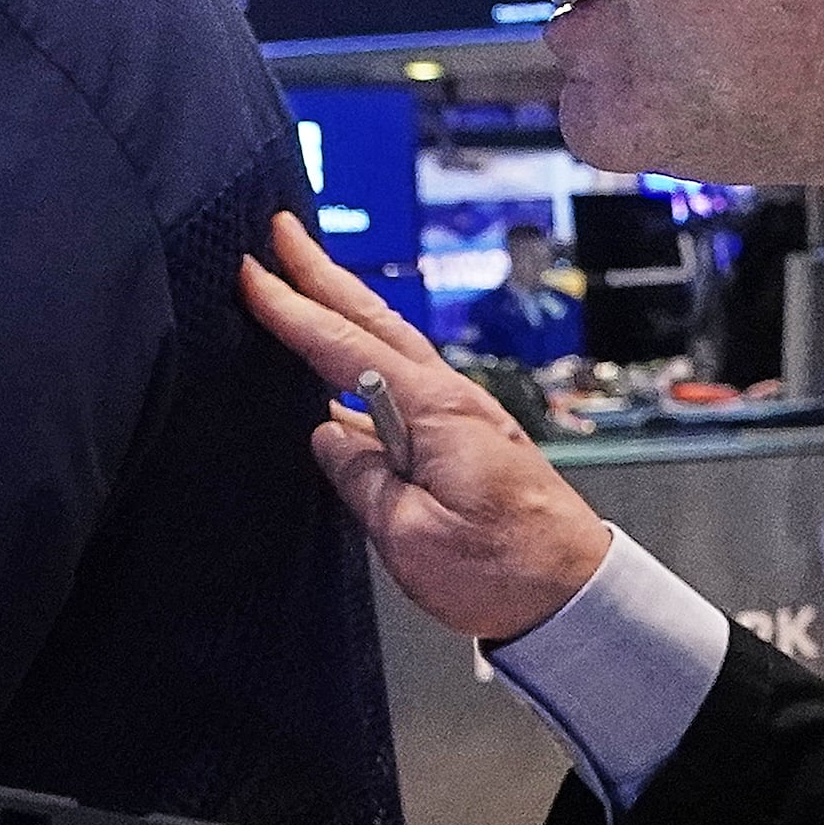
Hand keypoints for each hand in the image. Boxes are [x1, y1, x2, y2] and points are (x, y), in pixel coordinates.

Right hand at [240, 213, 612, 640]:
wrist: (572, 593)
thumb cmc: (503, 569)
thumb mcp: (410, 535)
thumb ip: (361, 479)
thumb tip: (328, 437)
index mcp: (434, 411)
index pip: (345, 346)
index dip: (293, 309)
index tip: (252, 273)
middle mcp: (450, 398)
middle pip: (374, 320)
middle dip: (322, 273)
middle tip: (282, 231)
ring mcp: (459, 415)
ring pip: (389, 345)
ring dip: (343, 308)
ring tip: (304, 281)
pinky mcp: (464, 438)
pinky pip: (400, 383)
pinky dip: (363, 359)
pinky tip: (338, 378)